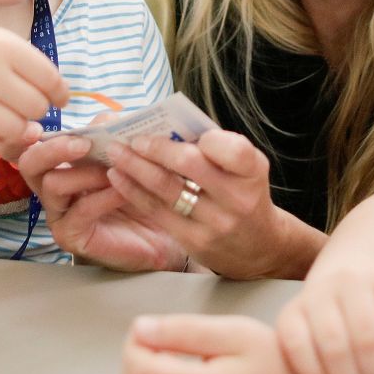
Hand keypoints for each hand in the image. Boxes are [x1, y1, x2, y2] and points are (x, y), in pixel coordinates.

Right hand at [0, 13, 67, 160]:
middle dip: (36, 110)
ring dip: (18, 129)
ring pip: (16, 130)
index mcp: (3, 46)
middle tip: (23, 106)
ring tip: (7, 118)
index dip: (60, 93)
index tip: (58, 99)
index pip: (50, 79)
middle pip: (36, 108)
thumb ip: (23, 63)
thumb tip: (52, 99)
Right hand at [20, 133, 186, 271]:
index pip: (38, 143)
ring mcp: (59, 213)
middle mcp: (54, 186)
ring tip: (115, 171)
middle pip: (30, 162)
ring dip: (85, 173)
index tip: (74, 129)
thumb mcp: (132, 156)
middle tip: (83, 144)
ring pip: (52, 184)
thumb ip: (116, 135)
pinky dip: (102, 197)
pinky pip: (80, 210)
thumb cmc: (146, 189)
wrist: (168, 228)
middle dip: (54, 148)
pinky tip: (123, 192)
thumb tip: (106, 118)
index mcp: (64, 162)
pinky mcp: (70, 235)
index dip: (44, 133)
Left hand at [105, 130, 324, 280]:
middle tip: (134, 138)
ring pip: (167, 189)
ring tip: (116, 153)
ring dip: (136, 167)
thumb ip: (217, 148)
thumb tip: (169, 126)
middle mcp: (237, 199)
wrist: (257, 247)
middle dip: (157, 148)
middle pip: (190, 166)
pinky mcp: (193, 242)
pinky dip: (134, 191)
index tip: (181, 130)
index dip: (206, 138)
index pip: (232, 149)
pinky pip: (157, 211)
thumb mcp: (245, 169)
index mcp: (252, 172)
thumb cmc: (244, 193)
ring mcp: (215, 223)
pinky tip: (119, 177)